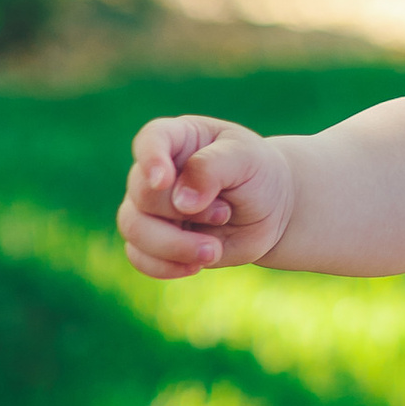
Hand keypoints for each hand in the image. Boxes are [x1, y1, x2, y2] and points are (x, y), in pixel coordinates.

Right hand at [118, 116, 295, 278]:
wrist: (270, 210)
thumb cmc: (256, 173)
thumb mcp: (246, 159)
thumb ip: (212, 169)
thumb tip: (181, 202)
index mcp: (177, 138)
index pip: (151, 140)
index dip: (151, 159)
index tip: (163, 181)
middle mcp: (155, 172)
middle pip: (143, 194)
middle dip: (183, 211)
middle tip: (224, 213)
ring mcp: (151, 208)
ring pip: (134, 229)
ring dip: (173, 246)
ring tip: (213, 250)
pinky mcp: (154, 241)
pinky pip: (139, 257)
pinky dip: (164, 266)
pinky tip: (195, 267)